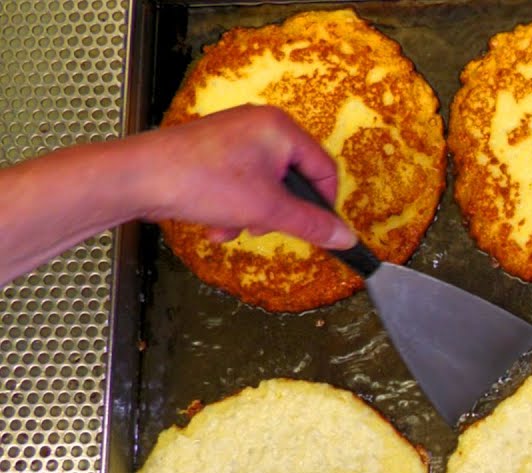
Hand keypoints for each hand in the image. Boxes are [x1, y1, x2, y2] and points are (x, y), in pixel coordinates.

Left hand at [130, 104, 355, 248]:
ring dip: (252, 215)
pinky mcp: (213, 152)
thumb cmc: (199, 180)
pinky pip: (240, 184)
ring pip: (264, 187)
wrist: (137, 178)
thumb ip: (311, 225)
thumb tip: (344, 237)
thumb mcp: (266, 209)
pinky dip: (232, 207)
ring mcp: (234, 137)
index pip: (324, 170)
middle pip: (293, 180)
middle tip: (263, 226)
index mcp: (280, 129)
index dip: (323, 205)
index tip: (318, 230)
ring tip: (230, 226)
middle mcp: (259, 126)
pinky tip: (214, 222)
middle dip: (277, 212)